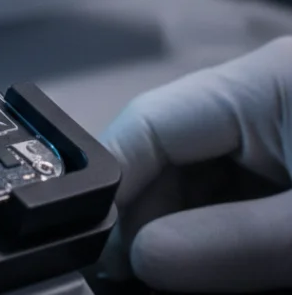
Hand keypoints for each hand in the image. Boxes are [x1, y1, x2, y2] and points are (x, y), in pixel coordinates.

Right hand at [101, 37, 291, 292]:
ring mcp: (281, 131)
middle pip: (171, 150)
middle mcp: (263, 95)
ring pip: (199, 178)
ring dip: (182, 230)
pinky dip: (220, 234)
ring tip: (162, 279)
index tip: (84, 235)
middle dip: (148, 214)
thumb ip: (232, 241)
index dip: (111, 178)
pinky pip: (236, 193)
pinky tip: (206, 269)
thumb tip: (140, 258)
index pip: (152, 118)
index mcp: (264, 81)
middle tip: (130, 276)